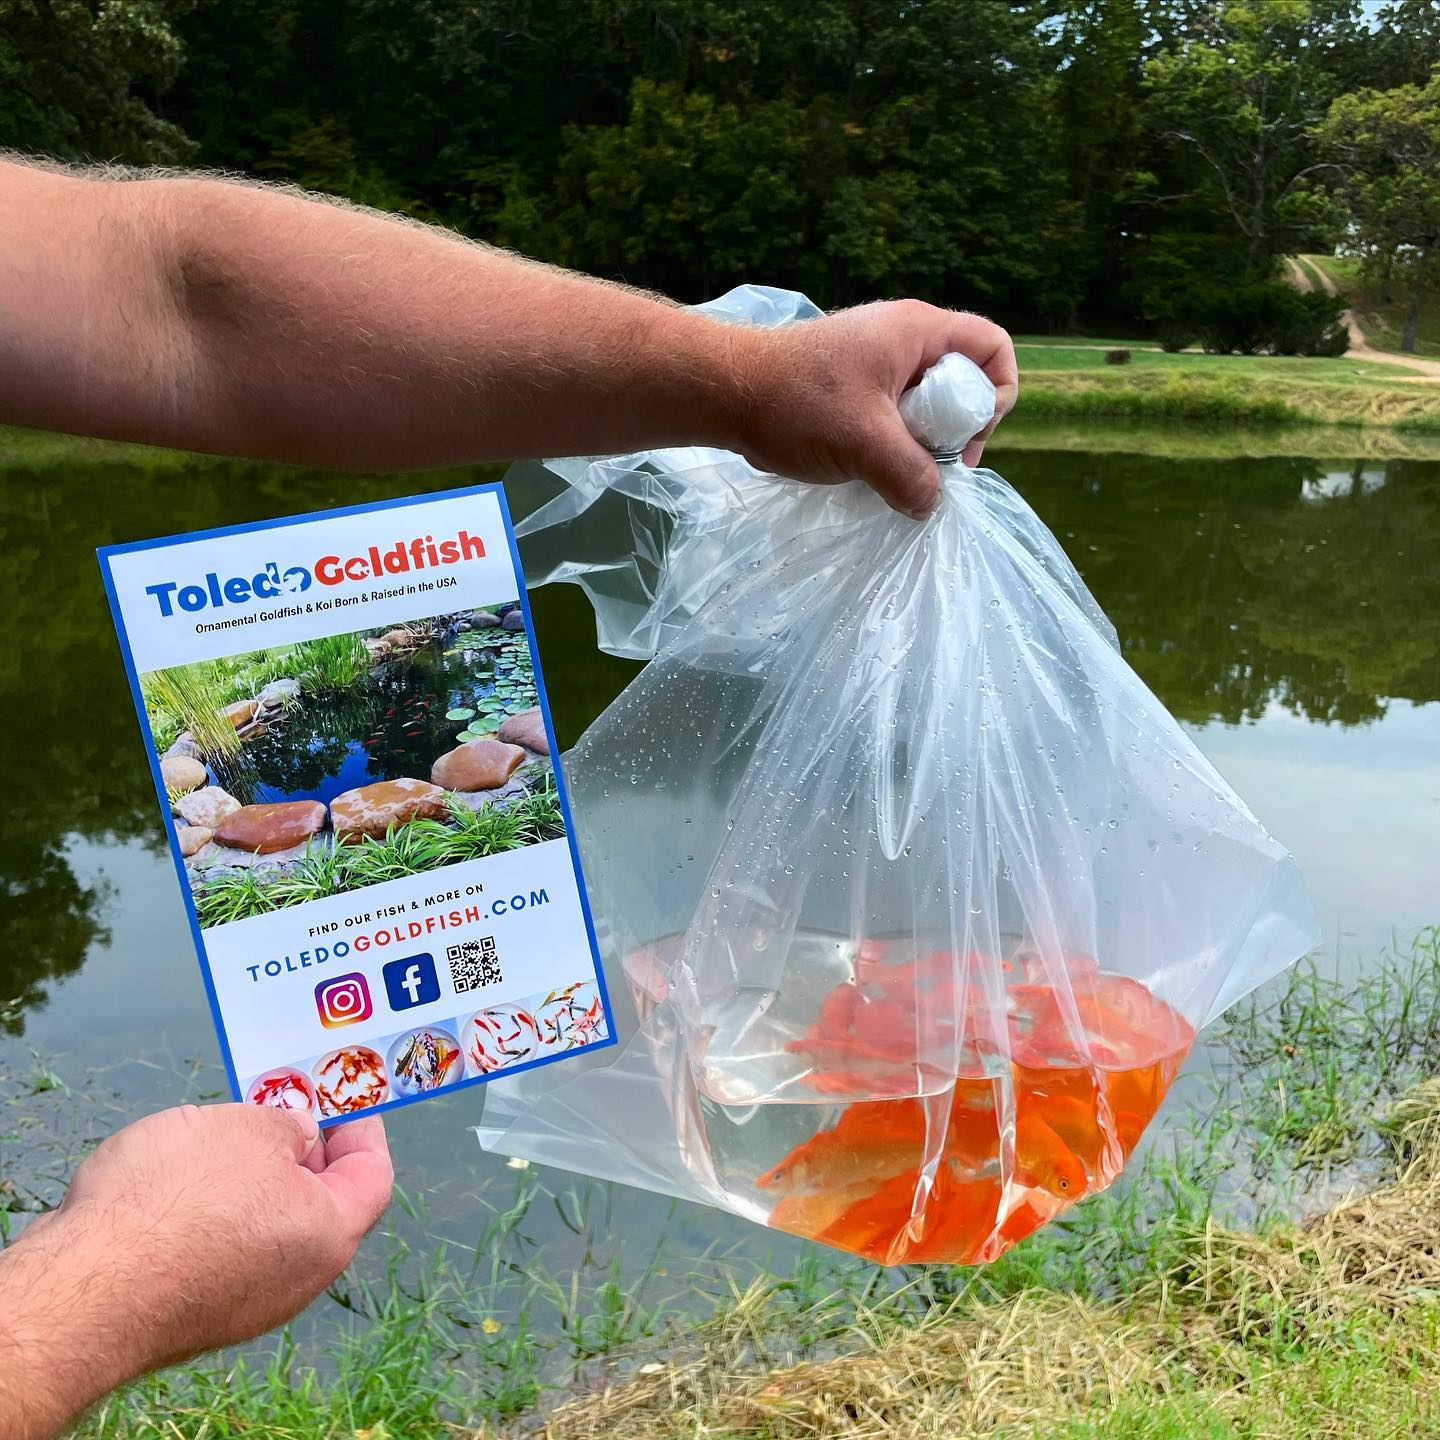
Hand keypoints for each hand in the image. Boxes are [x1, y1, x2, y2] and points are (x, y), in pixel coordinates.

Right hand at [0, 1105, 391, 1438]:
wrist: (82, 1289)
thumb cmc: (177, 1198)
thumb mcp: (246, 1128)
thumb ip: (286, 1125)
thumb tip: (300, 1135)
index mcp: (328, 1235)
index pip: (371, 1175)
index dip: (361, 1126)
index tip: (342, 1093)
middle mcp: (297, 1278)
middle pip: (321, 1201)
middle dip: (303, 1147)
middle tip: (280, 1102)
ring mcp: (243, 1301)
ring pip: (268, 1224)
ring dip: (255, 1176)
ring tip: (226, 1129)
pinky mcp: (193, 1308)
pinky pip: (223, 1247)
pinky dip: (217, 1209)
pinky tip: (183, 1176)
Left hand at [725, 299, 1018, 517]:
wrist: (725, 393)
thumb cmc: (796, 405)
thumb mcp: (866, 445)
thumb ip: (910, 476)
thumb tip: (930, 505)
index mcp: (917, 331)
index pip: (992, 346)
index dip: (996, 393)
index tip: (966, 437)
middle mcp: (901, 337)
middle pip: (963, 379)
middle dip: (957, 427)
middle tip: (933, 466)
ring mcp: (874, 361)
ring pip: (925, 403)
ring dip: (921, 442)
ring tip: (897, 473)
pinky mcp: (851, 386)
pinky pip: (894, 413)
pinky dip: (893, 442)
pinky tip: (872, 470)